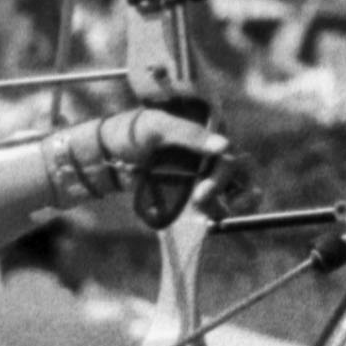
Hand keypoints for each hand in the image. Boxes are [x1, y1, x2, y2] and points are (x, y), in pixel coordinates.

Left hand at [50, 106, 231, 216]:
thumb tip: (225, 147)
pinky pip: (219, 203)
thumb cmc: (131, 132)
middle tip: (201, 200)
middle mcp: (210, 153)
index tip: (204, 192)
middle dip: (229, 189)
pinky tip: (214, 218)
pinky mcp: (194, 191)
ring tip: (214, 214)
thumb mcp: (158, 126)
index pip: (232, 153)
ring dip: (232, 202)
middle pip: (239, 172)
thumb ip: (191, 134)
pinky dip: (221, 211)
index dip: (226, 173)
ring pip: (236, 189)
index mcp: (207, 132)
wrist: (106, 156)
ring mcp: (203, 173)